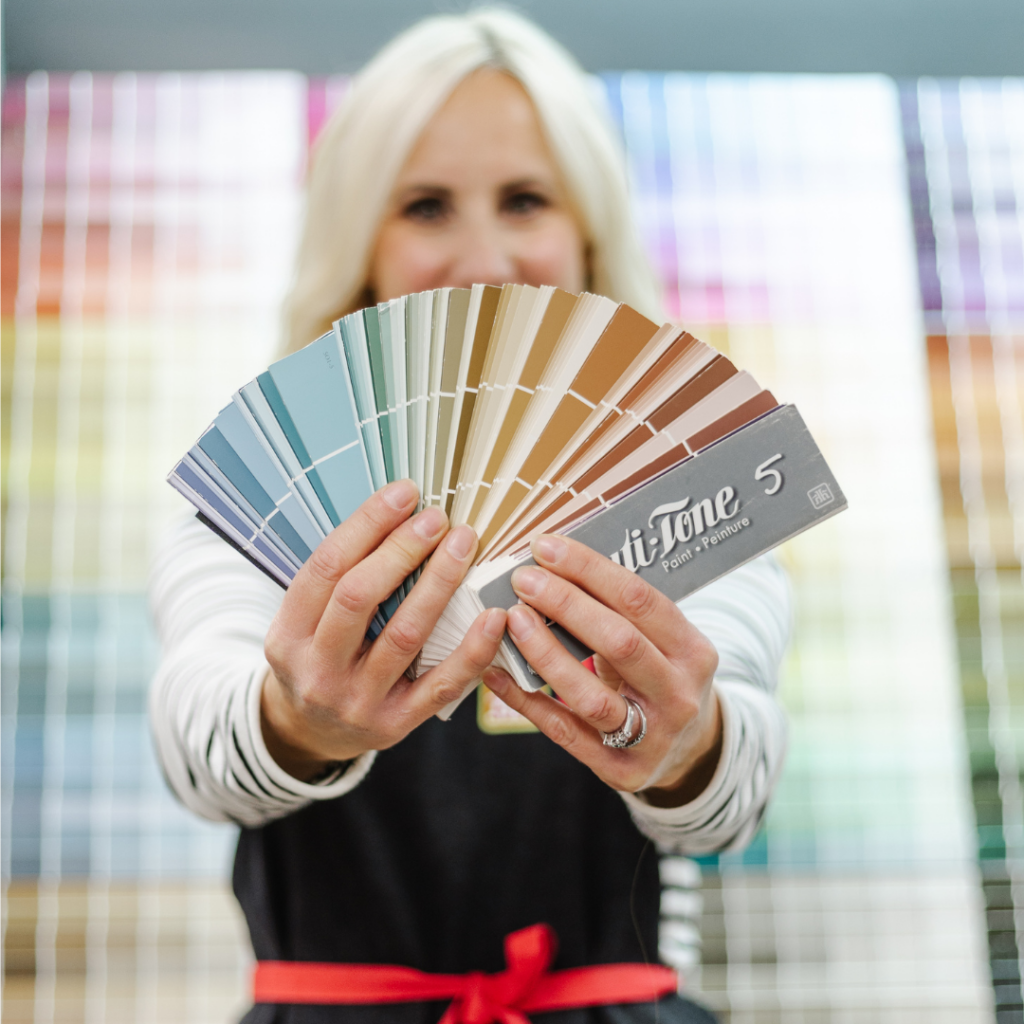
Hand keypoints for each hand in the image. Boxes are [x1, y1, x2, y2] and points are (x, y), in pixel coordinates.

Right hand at [261, 479, 506, 779]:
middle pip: (359, 596)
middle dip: (402, 549)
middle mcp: (317, 670)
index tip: (404, 493)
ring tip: (464, 544)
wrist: (310, 736)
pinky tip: (494, 615)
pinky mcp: (396, 724)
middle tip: (437, 517)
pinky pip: (441, 684)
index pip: (325, 567)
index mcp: (287, 636)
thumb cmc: (319, 661)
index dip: (366, 524)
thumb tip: (397, 513)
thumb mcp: (304, 624)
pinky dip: (472, 649)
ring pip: (405, 635)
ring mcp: (357, 701)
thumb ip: (339, 579)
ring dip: (439, 582)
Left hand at [481, 535, 721, 805]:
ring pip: (591, 695)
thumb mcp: (661, 643)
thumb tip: (553, 562)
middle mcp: (680, 694)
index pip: (640, 599)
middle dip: (566, 605)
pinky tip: (495, 673)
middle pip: (619, 642)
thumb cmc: (658, 677)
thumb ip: (620, 611)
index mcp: (694, 650)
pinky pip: (566, 732)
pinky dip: (526, 701)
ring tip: (512, 621)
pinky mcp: (623, 772)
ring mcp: (654, 738)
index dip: (589, 570)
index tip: (545, 547)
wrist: (688, 751)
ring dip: (545, 653)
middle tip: (523, 580)